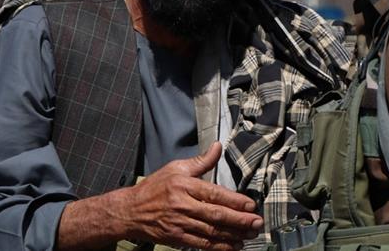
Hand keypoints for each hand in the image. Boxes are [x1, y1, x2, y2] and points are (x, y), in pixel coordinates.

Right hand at [118, 142, 262, 250]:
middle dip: (240, 220)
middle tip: (257, 223)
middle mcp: (183, 205)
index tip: (251, 205)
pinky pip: (202, 244)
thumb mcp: (176, 168)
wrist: (130, 210)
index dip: (235, 201)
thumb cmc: (154, 187)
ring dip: (233, 235)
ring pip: (212, 231)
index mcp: (184, 185)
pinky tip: (233, 246)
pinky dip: (219, 247)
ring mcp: (180, 224)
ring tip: (250, 236)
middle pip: (216, 215)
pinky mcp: (177, 238)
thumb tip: (218, 147)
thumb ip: (201, 161)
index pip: (214, 194)